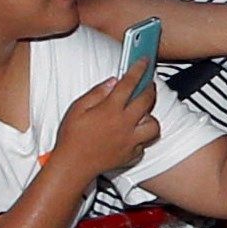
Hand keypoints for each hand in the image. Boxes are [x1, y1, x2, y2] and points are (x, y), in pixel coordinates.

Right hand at [53, 69, 164, 185]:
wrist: (72, 166)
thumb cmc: (72, 138)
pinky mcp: (131, 155)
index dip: (138, 69)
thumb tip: (112, 82)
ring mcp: (130, 141)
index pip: (130, 83)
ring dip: (150, 116)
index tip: (144, 61)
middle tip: (147, 83)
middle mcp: (124, 125)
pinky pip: (145, 143)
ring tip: (141, 113)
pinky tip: (133, 133)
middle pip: (147, 100)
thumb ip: (97, 93)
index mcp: (110, 110)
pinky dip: (142, 137)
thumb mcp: (78, 108)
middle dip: (150, 87)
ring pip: (154, 125)